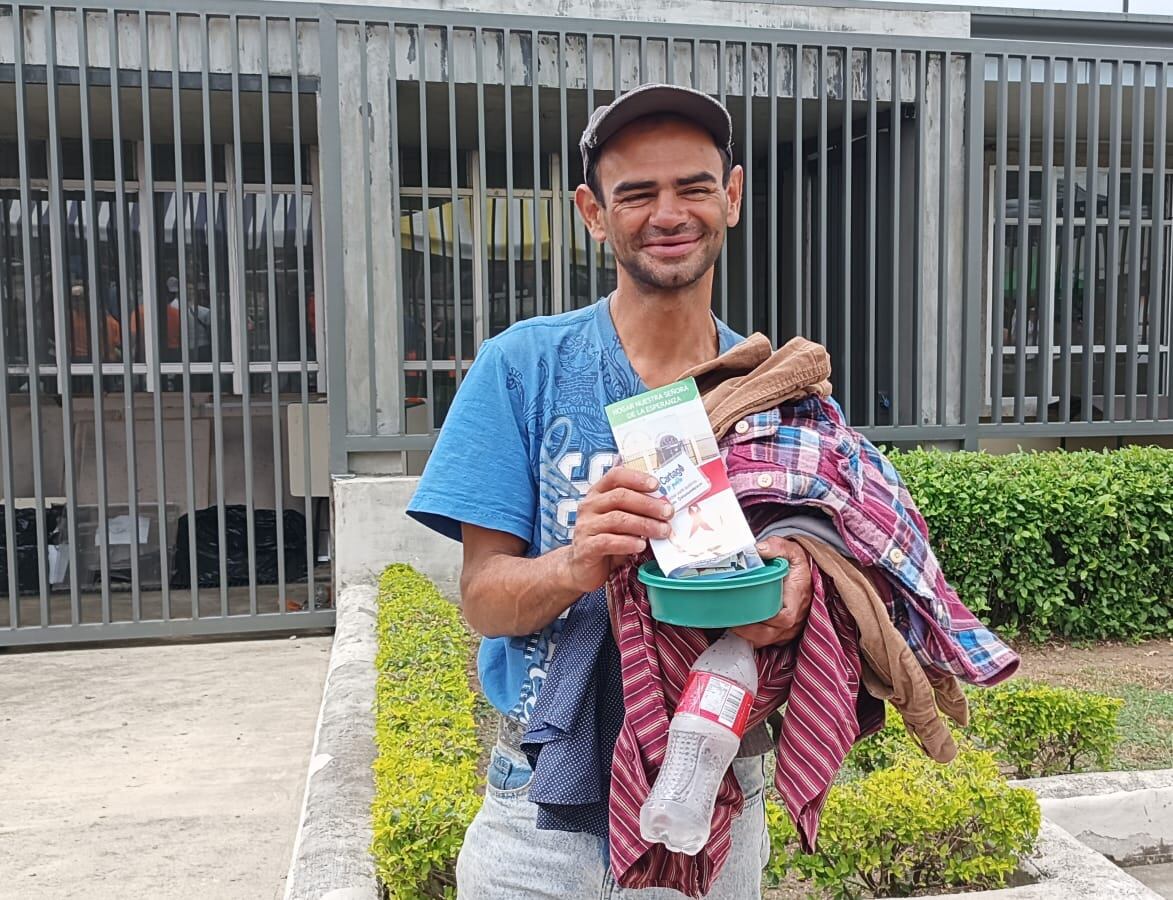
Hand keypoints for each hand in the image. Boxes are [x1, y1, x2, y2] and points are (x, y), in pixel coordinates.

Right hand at [564, 465, 674, 594]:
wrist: (583, 568)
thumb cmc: (608, 540)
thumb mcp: (622, 521)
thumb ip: (637, 511)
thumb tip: (666, 506)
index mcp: (598, 494)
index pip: (615, 476)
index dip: (636, 478)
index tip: (656, 485)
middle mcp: (589, 506)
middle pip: (620, 497)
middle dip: (648, 504)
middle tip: (668, 512)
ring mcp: (586, 526)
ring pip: (617, 519)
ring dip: (644, 524)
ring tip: (662, 531)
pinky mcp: (586, 547)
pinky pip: (608, 542)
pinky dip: (627, 543)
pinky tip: (641, 546)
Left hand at [731, 537, 812, 647]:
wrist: (805, 574)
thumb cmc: (796, 564)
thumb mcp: (791, 550)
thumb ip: (777, 546)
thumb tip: (759, 549)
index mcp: (797, 597)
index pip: (785, 617)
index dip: (767, 619)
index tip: (748, 611)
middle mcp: (796, 616)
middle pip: (772, 633)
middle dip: (749, 631)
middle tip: (730, 621)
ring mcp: (789, 627)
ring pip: (767, 640)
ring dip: (748, 636)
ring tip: (730, 624)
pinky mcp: (782, 631)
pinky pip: (767, 641)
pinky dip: (751, 638)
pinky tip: (738, 628)